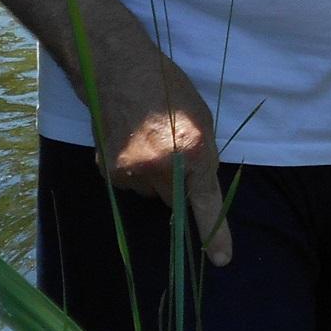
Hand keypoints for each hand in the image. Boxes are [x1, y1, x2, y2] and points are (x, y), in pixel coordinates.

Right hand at [99, 57, 230, 265]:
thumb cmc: (168, 89)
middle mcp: (162, 168)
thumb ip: (202, 155)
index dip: (214, 234)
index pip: (205, 203)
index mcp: (193, 152)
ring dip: (153, 178)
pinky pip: (129, 185)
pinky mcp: (108, 172)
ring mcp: (131, 172)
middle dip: (176, 186)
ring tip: (147, 141)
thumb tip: (197, 186)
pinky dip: (131, 171)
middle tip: (171, 153)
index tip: (221, 259)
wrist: (117, 71)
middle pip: (174, 201)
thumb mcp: (201, 119)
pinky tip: (129, 143)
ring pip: (150, 193)